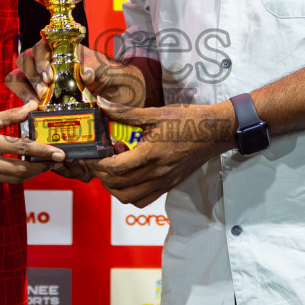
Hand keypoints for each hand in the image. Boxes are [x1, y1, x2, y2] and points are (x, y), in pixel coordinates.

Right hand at [0, 101, 64, 188]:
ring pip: (12, 179)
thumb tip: (31, 107)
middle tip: (56, 162)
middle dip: (42, 167)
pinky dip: (10, 174)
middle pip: (21, 170)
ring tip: (41, 164)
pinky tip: (15, 166)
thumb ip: (8, 116)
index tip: (59, 154)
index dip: (43, 152)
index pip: (21, 148)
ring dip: (30, 173)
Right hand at [7, 43, 147, 107]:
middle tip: (42, 92)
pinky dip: (24, 102)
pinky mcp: (39, 98)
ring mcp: (41, 80)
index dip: (40, 58)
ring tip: (36, 102)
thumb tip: (84, 72)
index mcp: (61, 49)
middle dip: (31, 76)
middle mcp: (47, 62)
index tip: (49, 75)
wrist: (118, 94)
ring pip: (18, 77)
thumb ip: (95, 68)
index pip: (40, 46)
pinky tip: (33, 111)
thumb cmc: (111, 76)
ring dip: (23, 89)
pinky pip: (23, 96)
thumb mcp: (106, 69)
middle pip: (24, 61)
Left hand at [93, 100, 236, 206]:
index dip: (97, 163)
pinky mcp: (168, 185)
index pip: (115, 168)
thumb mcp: (155, 113)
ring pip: (128, 198)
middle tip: (100, 158)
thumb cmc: (187, 121)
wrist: (214, 132)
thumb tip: (102, 104)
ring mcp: (162, 182)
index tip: (91, 154)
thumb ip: (125, 112)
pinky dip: (130, 194)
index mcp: (151, 154)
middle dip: (101, 174)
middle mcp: (156, 173)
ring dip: (114, 187)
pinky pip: (143, 199)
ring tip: (114, 168)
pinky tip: (129, 176)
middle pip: (117, 185)